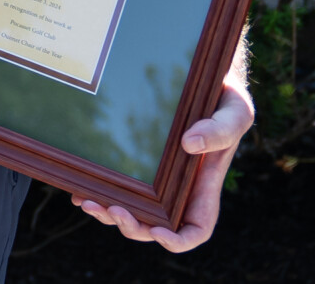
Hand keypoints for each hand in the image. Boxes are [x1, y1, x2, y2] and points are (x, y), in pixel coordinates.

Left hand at [73, 78, 253, 250]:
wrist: (202, 75)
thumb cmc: (223, 96)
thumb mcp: (234, 111)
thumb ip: (220, 130)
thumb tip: (188, 144)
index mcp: (204, 186)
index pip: (196, 229)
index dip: (177, 240)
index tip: (157, 232)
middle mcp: (178, 188)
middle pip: (156, 226)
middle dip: (133, 227)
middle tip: (111, 210)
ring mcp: (156, 176)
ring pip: (132, 210)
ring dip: (109, 214)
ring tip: (87, 202)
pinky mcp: (136, 159)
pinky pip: (116, 184)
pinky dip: (99, 192)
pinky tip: (79, 189)